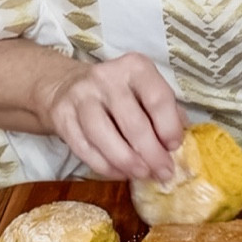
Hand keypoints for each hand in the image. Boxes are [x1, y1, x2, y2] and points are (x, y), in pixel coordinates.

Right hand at [38, 53, 185, 182]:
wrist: (66, 87)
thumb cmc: (118, 94)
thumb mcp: (145, 91)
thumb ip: (166, 112)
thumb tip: (179, 141)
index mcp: (135, 68)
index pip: (158, 99)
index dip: (169, 128)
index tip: (174, 147)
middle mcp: (106, 77)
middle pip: (133, 123)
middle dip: (152, 155)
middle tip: (163, 173)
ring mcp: (81, 96)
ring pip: (105, 137)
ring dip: (127, 162)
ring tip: (141, 174)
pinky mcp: (61, 116)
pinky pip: (84, 148)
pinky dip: (105, 166)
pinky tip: (119, 172)